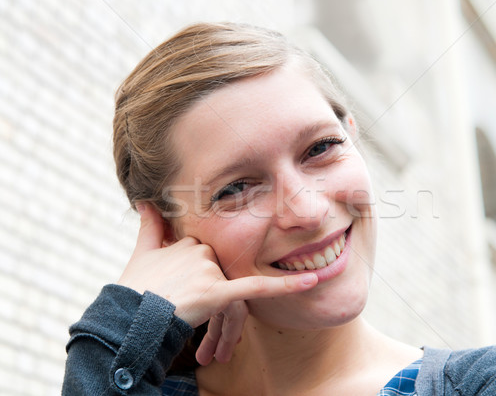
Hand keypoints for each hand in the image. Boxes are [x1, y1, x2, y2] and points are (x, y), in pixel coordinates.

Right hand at [117, 202, 317, 363]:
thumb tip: (144, 201)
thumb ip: (149, 226)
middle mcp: (202, 251)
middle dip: (220, 305)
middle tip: (208, 334)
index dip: (209, 280)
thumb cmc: (134, 288)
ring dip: (226, 326)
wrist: (128, 318)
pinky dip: (286, 284)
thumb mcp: (142, 253)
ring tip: (212, 349)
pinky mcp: (216, 292)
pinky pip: (257, 288)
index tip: (199, 297)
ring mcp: (210, 271)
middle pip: (226, 276)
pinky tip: (312, 281)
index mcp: (189, 241)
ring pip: (233, 293)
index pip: (213, 259)